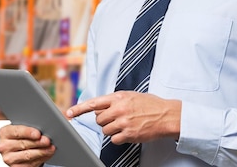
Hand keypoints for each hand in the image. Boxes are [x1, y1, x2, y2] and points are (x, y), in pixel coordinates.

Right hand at [0, 124, 55, 166]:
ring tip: (51, 147)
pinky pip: (30, 164)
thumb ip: (35, 119)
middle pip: (23, 144)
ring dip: (42, 151)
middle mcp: (3, 146)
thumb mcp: (26, 126)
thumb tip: (57, 115)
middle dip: (38, 142)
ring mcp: (9, 158)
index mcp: (4, 132)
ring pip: (27, 155)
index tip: (38, 133)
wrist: (21, 149)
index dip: (28, 132)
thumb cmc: (26, 134)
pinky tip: (48, 153)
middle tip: (48, 140)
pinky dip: (41, 159)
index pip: (16, 131)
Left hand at [66, 91, 181, 144]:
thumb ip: (115, 100)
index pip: (93, 103)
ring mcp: (123, 122)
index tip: (69, 113)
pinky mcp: (129, 134)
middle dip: (104, 121)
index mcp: (118, 97)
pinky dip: (118, 138)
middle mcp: (119, 109)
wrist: (167, 115)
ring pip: (105, 130)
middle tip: (116, 119)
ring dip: (111, 130)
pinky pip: (114, 139)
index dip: (79, 109)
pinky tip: (128, 132)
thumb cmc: (151, 104)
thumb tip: (101, 107)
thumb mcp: (131, 95)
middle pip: (98, 119)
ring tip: (124, 125)